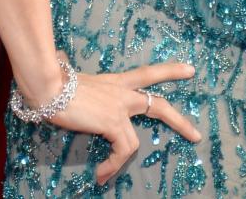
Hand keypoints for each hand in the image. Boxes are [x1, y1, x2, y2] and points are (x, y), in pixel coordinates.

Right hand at [49, 62, 200, 184]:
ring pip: (136, 140)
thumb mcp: (76, 88)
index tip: (189, 70)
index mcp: (114, 82)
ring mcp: (119, 106)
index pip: (146, 74)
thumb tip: (67, 91)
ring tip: (104, 175)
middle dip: (179, 120)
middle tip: (196, 135)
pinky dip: (112, 165)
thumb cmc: (55, 84)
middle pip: (157, 103)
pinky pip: (122, 150)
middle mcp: (121, 91)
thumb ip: (84, 93)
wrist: (49, 86)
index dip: (169, 72)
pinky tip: (99, 174)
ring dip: (120, 162)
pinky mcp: (113, 121)